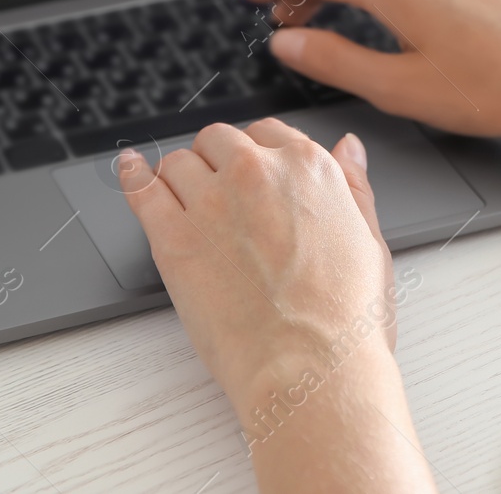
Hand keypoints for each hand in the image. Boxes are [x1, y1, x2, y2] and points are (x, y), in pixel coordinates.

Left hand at [119, 119, 435, 492]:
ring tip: (184, 201)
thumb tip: (349, 147)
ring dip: (181, 177)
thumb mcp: (369, 240)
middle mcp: (255, 171)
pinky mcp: (172, 238)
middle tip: (221, 195)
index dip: (257, 154)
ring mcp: (210, 203)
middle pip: (219, 141)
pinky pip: (141, 189)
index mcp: (307, 167)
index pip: (267, 133)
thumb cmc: (346, 319)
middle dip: (218, 162)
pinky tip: (131, 170)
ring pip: (178, 162)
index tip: (251, 173)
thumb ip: (353, 184)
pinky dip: (133, 175)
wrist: (309, 368)